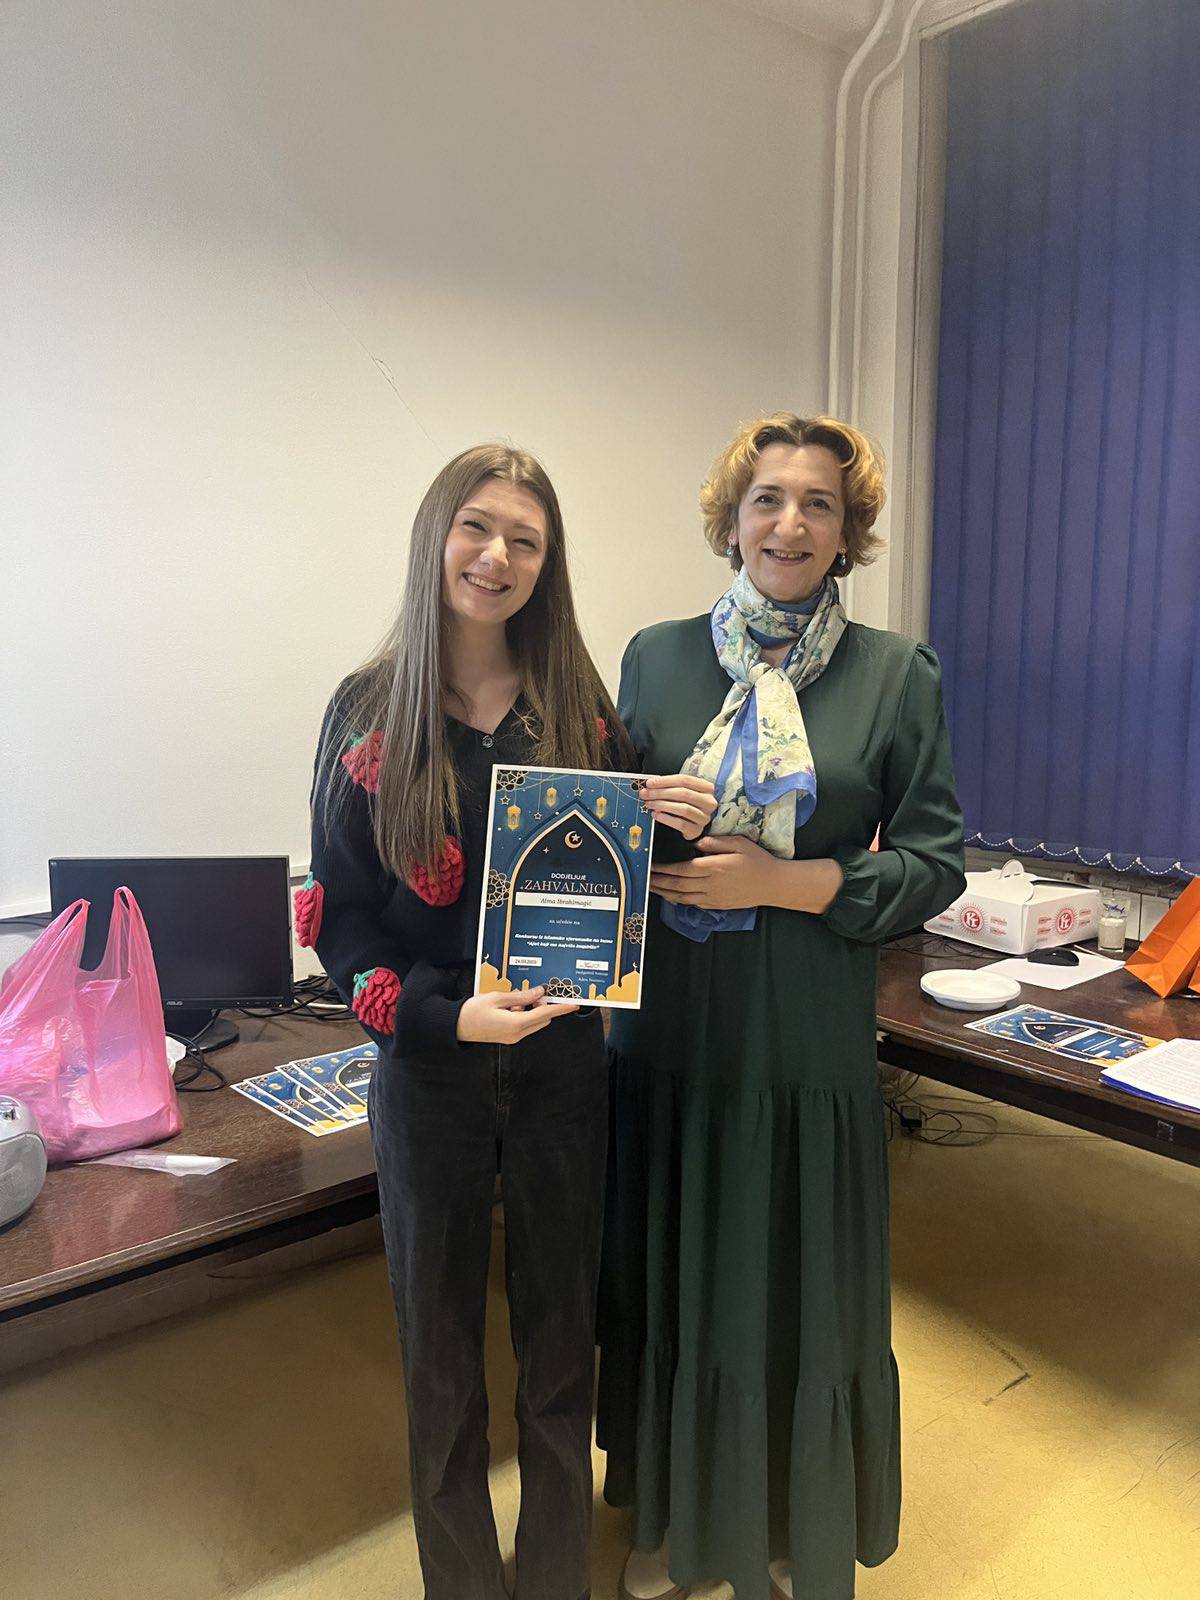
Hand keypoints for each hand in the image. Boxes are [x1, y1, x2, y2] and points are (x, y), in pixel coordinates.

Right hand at [456, 987, 579, 1043]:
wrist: (456, 1027)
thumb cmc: (472, 1012)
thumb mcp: (497, 998)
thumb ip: (520, 996)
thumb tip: (538, 993)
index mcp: (516, 1024)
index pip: (545, 1014)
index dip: (561, 1008)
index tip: (573, 1004)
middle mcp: (517, 1034)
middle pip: (542, 1019)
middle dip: (545, 1006)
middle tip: (541, 990)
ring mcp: (513, 1037)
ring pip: (534, 1022)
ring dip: (534, 1010)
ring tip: (520, 997)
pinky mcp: (508, 1037)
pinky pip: (524, 1024)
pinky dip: (525, 1014)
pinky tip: (513, 1004)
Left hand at [640, 773, 716, 839]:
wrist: (693, 823)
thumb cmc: (687, 804)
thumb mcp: (683, 792)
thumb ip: (670, 787)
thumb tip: (650, 785)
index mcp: (706, 788)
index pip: (685, 780)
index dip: (665, 781)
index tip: (650, 783)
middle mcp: (708, 802)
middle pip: (683, 794)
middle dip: (661, 793)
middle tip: (646, 794)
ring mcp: (704, 817)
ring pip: (683, 809)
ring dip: (662, 805)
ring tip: (649, 804)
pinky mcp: (696, 830)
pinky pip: (680, 824)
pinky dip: (666, 818)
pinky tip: (656, 814)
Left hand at [649, 834, 778, 910]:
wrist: (773, 885)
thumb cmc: (758, 861)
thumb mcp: (739, 843)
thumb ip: (715, 842)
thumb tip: (695, 842)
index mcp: (714, 867)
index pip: (681, 869)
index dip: (663, 869)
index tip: (651, 865)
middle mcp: (710, 885)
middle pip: (677, 885)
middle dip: (658, 881)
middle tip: (643, 877)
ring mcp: (713, 897)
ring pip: (682, 897)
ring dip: (664, 893)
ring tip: (651, 887)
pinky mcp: (717, 905)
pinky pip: (692, 904)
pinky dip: (678, 900)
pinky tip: (671, 896)